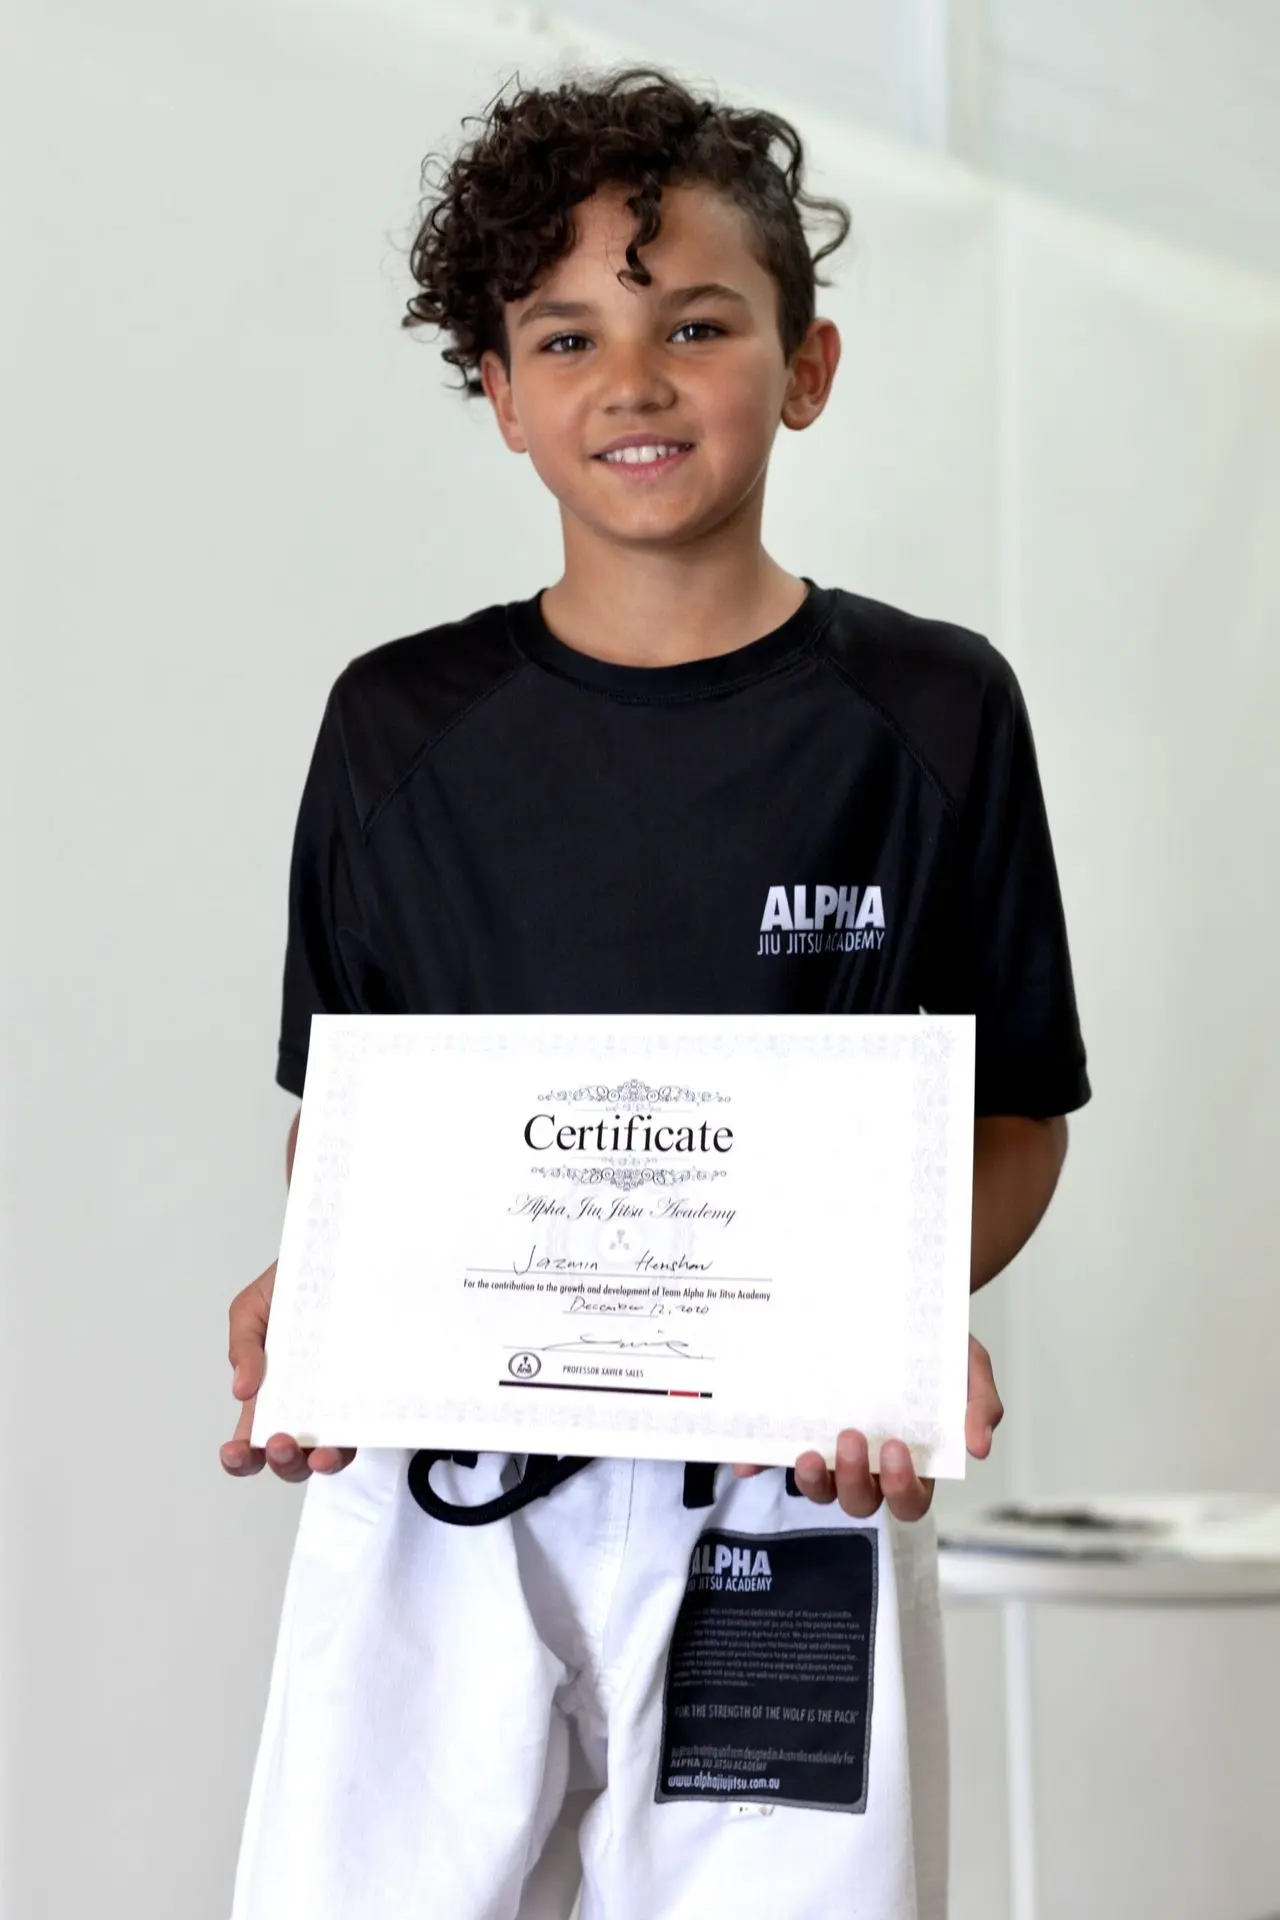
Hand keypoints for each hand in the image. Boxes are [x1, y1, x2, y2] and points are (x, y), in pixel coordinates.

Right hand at [219, 1259, 356, 1481]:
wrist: (342, 1252)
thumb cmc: (297, 1282)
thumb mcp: (254, 1307)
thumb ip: (242, 1345)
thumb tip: (241, 1390)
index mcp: (270, 1391)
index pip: (252, 1437)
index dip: (240, 1457)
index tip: (234, 1451)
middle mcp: (305, 1405)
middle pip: (291, 1458)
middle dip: (281, 1460)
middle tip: (277, 1441)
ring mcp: (340, 1403)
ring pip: (327, 1454)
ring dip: (314, 1461)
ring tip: (311, 1451)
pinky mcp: (372, 1395)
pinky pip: (365, 1429)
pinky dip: (351, 1439)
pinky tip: (342, 1436)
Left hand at [730, 1332, 1003, 1522]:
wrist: (898, 1309)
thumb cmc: (935, 1349)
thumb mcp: (968, 1367)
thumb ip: (980, 1404)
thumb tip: (979, 1446)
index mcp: (912, 1459)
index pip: (910, 1497)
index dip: (904, 1487)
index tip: (896, 1449)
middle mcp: (870, 1464)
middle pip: (862, 1501)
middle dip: (856, 1479)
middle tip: (852, 1438)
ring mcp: (832, 1451)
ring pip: (820, 1489)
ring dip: (812, 1481)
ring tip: (810, 1453)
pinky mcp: (798, 1433)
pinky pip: (773, 1460)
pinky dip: (758, 1463)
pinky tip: (747, 1458)